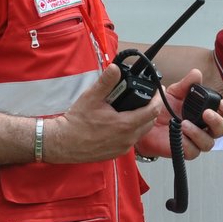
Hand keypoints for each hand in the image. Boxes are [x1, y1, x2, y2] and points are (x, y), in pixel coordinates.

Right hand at [43, 64, 159, 164]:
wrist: (63, 143)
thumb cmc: (76, 122)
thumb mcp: (91, 97)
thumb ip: (106, 82)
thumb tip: (115, 68)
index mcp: (124, 125)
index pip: (152, 111)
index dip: (158, 99)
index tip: (159, 91)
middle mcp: (127, 139)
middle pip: (149, 122)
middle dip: (151, 109)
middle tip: (147, 97)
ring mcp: (122, 147)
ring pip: (141, 132)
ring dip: (142, 120)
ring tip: (134, 108)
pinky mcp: (116, 153)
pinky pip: (131, 140)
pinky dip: (132, 130)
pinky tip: (122, 122)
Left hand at [133, 69, 222, 161]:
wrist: (147, 122)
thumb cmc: (165, 109)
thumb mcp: (174, 92)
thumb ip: (186, 84)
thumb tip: (196, 74)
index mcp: (207, 112)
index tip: (221, 104)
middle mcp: (205, 127)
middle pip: (222, 129)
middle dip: (217, 121)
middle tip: (206, 113)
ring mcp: (196, 140)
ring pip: (208, 143)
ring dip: (198, 133)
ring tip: (185, 124)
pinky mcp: (186, 151)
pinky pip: (193, 151)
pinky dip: (187, 143)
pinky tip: (180, 135)